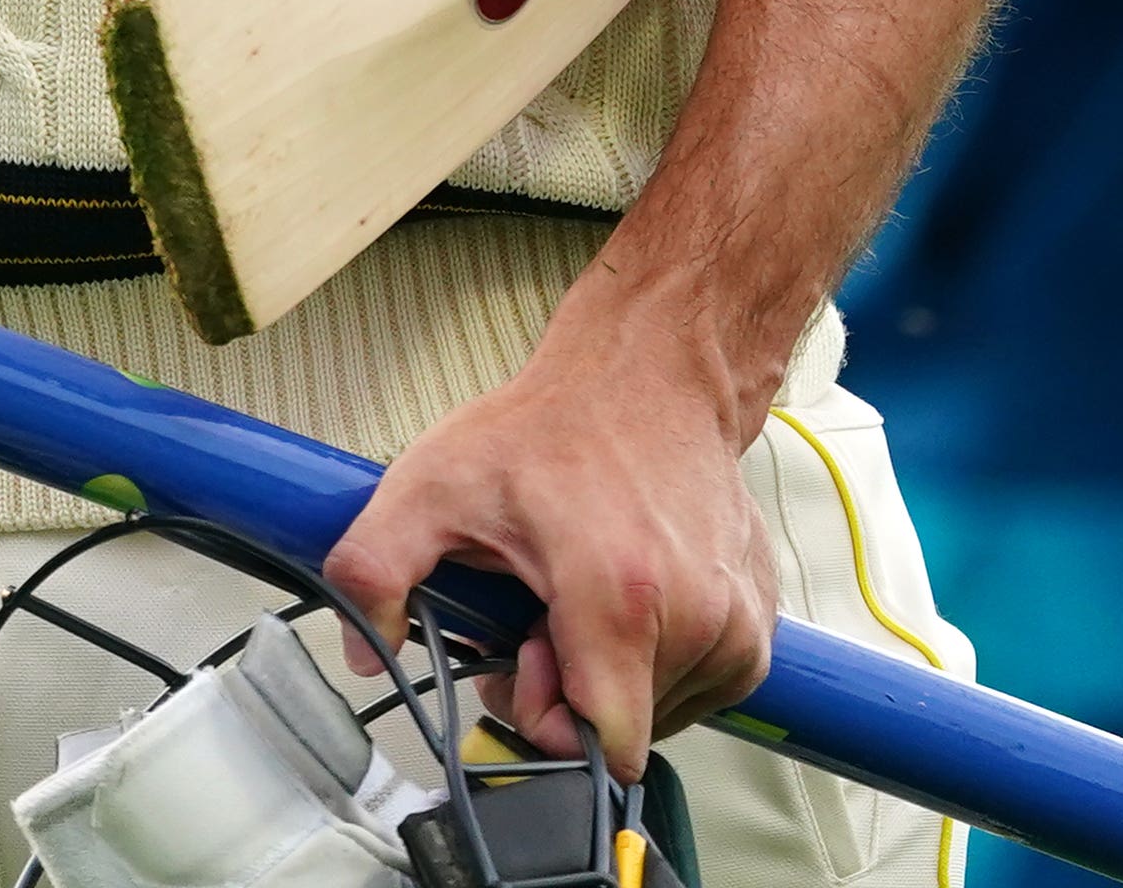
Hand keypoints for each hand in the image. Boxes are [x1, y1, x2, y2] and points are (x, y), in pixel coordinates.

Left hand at [325, 303, 775, 776]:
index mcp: (621, 598)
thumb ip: (375, 570)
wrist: (650, 374)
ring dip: (612, 676)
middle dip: (569, 690)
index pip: (600, 747)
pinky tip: (631, 597)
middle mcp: (700, 616)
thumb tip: (362, 651)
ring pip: (661, 714)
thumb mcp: (433, 484)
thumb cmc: (553, 429)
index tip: (523, 654)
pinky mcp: (760, 620)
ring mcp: (740, 621)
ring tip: (586, 594)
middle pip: (622, 732)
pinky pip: (701, 686)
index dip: (544, 719)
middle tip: (545, 609)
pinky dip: (658, 661)